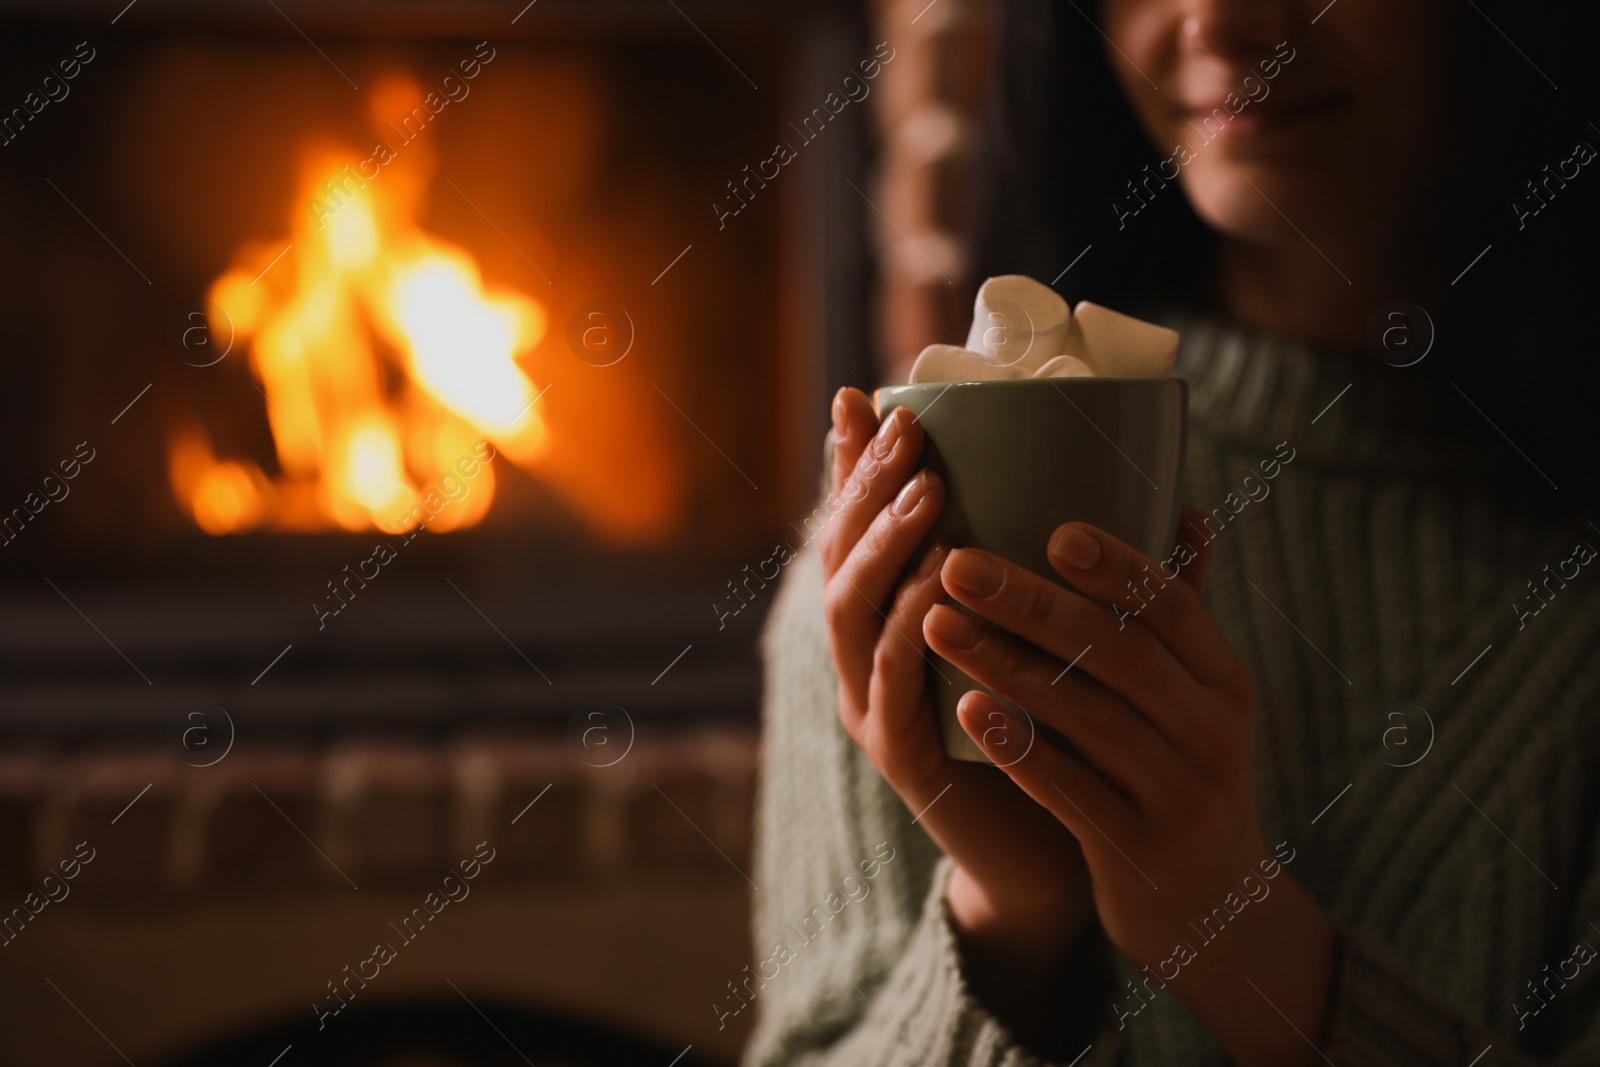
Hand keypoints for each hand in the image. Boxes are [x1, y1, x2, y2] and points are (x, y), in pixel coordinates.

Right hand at [819, 388, 1092, 1051]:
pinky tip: (937, 591)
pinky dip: (912, 636)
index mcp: (896, 618)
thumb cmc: (1061, 734)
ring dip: (886, 549)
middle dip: (865, 487)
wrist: (1050, 855)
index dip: (853, 462)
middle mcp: (869, 656)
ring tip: (927, 493)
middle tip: (906, 431)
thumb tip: (1187, 503)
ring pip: (853, 614)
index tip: (865, 394)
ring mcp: (875, 707)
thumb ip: (1112, 582)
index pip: (857, 524)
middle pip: (839, 556)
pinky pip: (894, 687)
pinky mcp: (901, 759)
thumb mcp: (1070, 641)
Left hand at [923, 511, 1336, 1066]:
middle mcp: (1211, 730)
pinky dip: (1017, 747)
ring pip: (1087, 717)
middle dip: (1034, 603)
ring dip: (1006, 665)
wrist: (1217, 915)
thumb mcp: (1200, 701)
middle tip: (958, 564)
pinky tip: (963, 710)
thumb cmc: (1184, 777)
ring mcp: (1178, 794)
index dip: (1116, 566)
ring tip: (938, 625)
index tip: (1052, 527)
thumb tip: (1185, 507)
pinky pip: (1070, 790)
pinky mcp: (1136, 849)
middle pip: (1119, 652)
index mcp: (1223, 680)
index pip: (1173, 607)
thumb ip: (1179, 616)